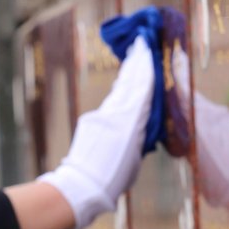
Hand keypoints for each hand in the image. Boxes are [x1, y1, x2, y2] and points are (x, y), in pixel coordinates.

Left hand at [39, 36, 153, 228]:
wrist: (82, 184)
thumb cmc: (115, 176)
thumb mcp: (136, 156)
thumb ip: (139, 136)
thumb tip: (140, 125)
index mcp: (131, 120)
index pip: (142, 88)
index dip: (145, 67)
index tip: (146, 48)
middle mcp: (115, 112)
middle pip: (128, 83)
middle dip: (135, 64)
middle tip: (139, 44)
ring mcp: (101, 114)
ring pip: (118, 93)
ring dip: (127, 78)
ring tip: (133, 62)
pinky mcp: (90, 120)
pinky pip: (110, 104)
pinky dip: (118, 95)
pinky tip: (121, 89)